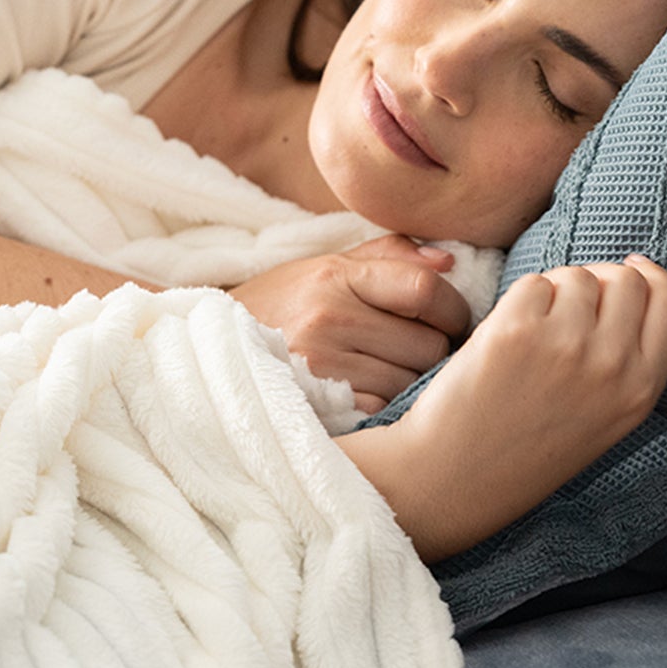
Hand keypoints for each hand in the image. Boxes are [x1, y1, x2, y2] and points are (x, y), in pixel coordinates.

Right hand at [229, 234, 471, 410]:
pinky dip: (386, 407)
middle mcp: (329, 318)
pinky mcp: (318, 405)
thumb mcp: (326, 267)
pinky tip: (370, 394)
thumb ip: (388, 256)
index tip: (454, 318)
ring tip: (391, 372)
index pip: (424, 288)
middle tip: (422, 350)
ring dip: (413, 383)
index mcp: (337, 276)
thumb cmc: (281, 305)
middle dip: (437, 351)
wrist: (211, 349)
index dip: (455, 307)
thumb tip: (450, 259)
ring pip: (410, 384)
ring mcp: (323, 365)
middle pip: (428, 345)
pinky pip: (383, 411)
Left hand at [387, 255, 666, 558]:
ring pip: (577, 276)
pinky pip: (533, 283)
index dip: (653, 277)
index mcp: (641, 390)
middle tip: (571, 308)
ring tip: (535, 334)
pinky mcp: (515, 330)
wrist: (458, 478)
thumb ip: (628, 358)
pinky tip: (507, 338)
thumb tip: (631, 280)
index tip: (634, 270)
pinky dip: (520, 301)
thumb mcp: (606, 417)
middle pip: (626, 280)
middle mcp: (611, 364)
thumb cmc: (529, 448)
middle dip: (601, 281)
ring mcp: (564, 344)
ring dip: (557, 292)